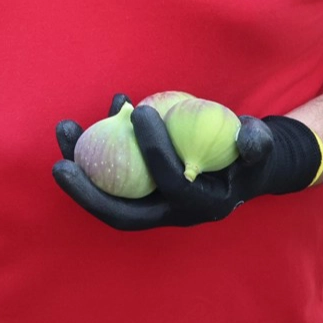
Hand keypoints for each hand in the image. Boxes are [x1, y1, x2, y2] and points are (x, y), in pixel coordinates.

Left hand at [51, 95, 322, 229]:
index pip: (168, 183)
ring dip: (80, 166)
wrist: (241, 166)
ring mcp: (149, 203)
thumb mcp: (262, 149)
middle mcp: (168, 212)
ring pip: (107, 193)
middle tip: (61, 164)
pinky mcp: (137, 188)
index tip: (140, 112)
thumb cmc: (250, 154)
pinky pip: (110, 172)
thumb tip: (248, 137)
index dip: (153, 150)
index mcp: (197, 206)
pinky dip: (98, 145)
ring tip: (64, 129)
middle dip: (87, 192)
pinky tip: (101, 110)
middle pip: (121, 212)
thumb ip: (258, 145)